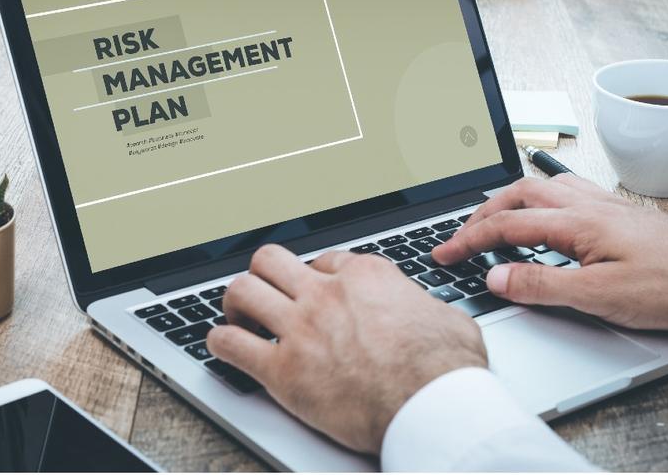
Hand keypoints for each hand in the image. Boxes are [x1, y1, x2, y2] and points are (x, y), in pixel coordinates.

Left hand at [205, 245, 486, 453]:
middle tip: (265, 293)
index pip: (323, 259)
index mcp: (365, 276)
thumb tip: (429, 313)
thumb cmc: (446, 370)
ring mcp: (300, 329)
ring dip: (235, 303)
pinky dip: (220, 342)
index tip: (314, 290)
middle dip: (263, 274)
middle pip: (270, 260)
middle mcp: (326, 294)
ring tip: (239, 317)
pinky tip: (224, 346)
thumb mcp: (447, 317)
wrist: (433, 408)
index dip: (315, 275)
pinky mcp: (282, 371)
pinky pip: (230, 345)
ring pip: (242, 290)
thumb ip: (424, 306)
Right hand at [431, 175, 667, 329]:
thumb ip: (542, 285)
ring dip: (509, 201)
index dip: (468, 240)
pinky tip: (547, 212)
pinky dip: (540, 198)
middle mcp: (586, 204)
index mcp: (575, 223)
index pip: (506, 226)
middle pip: (517, 195)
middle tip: (461, 237)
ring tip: (493, 220)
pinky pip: (567, 191)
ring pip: (542, 187)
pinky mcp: (618, 211)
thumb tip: (495, 277)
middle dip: (481, 214)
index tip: (443, 254)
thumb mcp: (599, 295)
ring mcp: (603, 204)